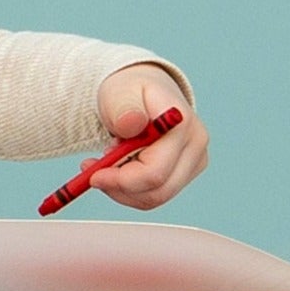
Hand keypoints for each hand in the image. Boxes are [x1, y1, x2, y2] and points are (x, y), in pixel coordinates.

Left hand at [86, 64, 207, 208]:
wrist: (141, 92)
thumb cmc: (128, 92)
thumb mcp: (118, 93)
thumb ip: (124, 108)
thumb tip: (132, 123)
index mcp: (181, 123)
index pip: (154, 172)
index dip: (120, 180)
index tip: (93, 175)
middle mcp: (196, 144)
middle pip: (157, 192)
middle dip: (119, 188)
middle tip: (95, 172)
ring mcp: (195, 160)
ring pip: (155, 198)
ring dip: (122, 190)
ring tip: (107, 163)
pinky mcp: (186, 172)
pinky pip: (155, 195)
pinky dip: (130, 189)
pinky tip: (119, 168)